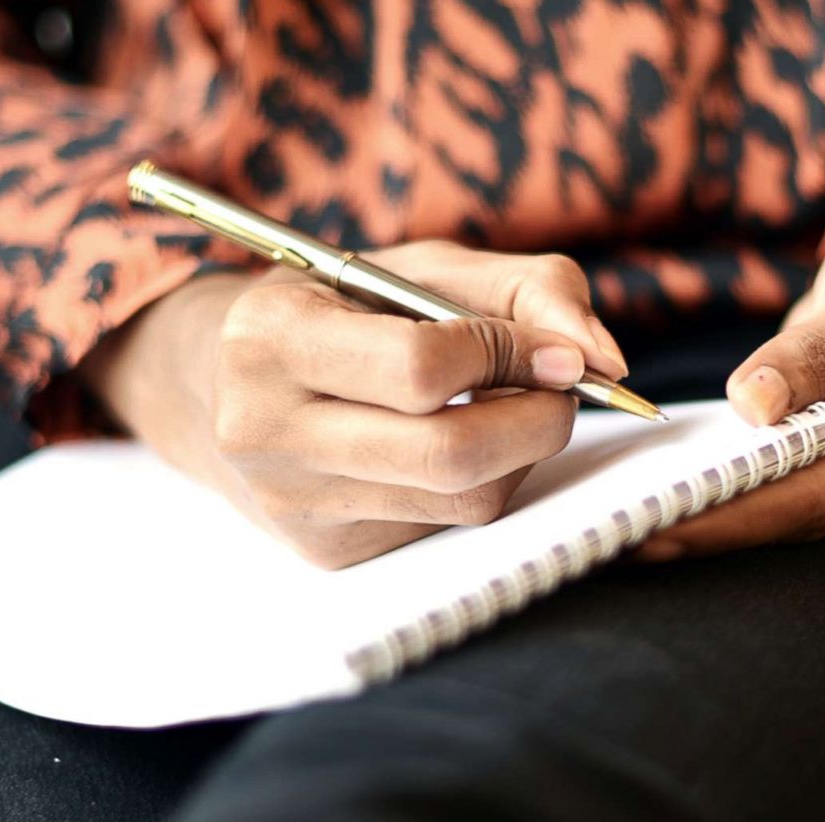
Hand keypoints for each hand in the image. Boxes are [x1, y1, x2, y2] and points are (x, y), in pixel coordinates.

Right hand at [82, 240, 628, 568]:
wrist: (221, 385)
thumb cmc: (338, 311)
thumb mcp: (414, 266)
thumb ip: (524, 287)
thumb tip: (602, 358)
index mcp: (270, 339)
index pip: (421, 368)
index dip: (510, 355)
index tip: (554, 348)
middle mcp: (265, 431)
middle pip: (449, 454)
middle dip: (538, 420)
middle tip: (563, 388)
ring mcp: (292, 504)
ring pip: (460, 500)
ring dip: (519, 453)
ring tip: (512, 408)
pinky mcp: (326, 551)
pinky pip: (444, 526)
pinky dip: (482, 482)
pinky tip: (464, 444)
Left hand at [638, 211, 824, 560]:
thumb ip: (821, 345)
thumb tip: (754, 406)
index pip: (812, 494)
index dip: (729, 513)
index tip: (653, 522)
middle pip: (784, 520)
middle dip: (698, 527)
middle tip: (608, 537)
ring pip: (768, 520)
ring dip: (694, 521)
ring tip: (608, 527)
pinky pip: (762, 502)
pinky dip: (708, 500)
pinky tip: (640, 501)